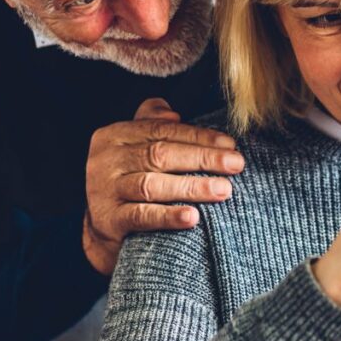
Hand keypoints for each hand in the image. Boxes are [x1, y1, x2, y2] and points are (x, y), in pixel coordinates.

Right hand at [83, 98, 244, 273]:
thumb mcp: (136, 146)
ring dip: (193, 187)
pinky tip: (193, 217)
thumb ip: (153, 123)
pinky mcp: (108, 220)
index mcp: (115, 135)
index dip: (199, 136)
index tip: (231, 144)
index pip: (163, 130)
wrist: (103, 226)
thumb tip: (174, 114)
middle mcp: (107, 160)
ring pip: (152, 185)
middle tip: (236, 165)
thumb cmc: (131, 179)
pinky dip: (169, 216)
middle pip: (160, 154)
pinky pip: (142, 216)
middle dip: (204, 158)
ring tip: (224, 190)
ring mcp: (104, 190)